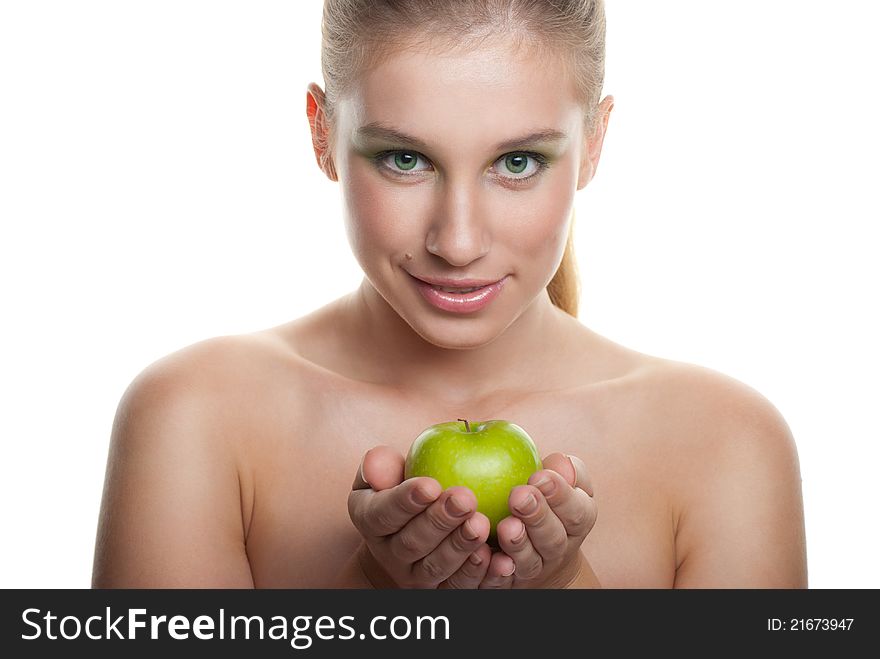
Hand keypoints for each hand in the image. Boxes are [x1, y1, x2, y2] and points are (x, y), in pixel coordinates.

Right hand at [347, 446, 493, 588]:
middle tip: (465, 499)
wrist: (414, 527)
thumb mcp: (389, 472)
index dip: (406, 501)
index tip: (431, 485)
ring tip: (481, 523)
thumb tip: (376, 461)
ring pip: (435, 567)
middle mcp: (388, 554)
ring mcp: (414, 576)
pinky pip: (458, 587)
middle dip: (439, 521)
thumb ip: (383, 465)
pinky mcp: (441, 590)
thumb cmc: (405, 485)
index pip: (383, 513)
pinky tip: (496, 556)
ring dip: (459, 546)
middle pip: (411, 543)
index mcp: (370, 520)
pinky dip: (477, 574)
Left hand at [478, 452, 597, 588]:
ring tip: (506, 526)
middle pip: (553, 538)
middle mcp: (559, 548)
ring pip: (530, 562)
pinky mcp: (509, 583)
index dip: (560, 495)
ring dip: (518, 544)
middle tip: (519, 496)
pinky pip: (502, 582)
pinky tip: (487, 556)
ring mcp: (535, 568)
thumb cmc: (545, 499)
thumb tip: (561, 462)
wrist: (536, 549)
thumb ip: (562, 468)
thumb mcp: (558, 480)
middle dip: (537, 516)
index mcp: (577, 519)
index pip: (577, 511)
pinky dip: (496, 571)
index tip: (539, 477)